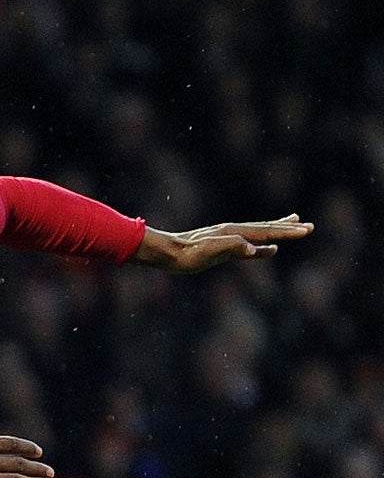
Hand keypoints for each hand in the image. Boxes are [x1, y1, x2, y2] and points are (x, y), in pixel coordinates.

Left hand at [134, 215, 310, 273]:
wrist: (167, 253)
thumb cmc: (187, 254)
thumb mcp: (210, 252)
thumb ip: (233, 248)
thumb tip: (255, 249)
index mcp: (234, 232)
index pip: (266, 231)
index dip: (287, 232)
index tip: (307, 230)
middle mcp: (233, 231)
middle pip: (266, 227)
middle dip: (288, 228)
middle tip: (309, 226)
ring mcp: (229, 237)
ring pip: (259, 231)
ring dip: (277, 229)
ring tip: (293, 223)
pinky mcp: (223, 245)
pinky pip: (250, 241)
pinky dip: (263, 241)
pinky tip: (267, 246)